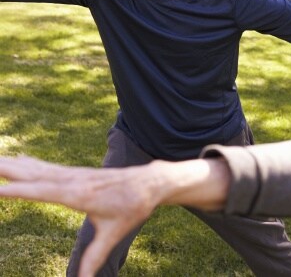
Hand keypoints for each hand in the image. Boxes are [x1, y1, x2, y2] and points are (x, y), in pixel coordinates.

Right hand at [0, 156, 161, 275]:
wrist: (150, 182)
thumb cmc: (133, 207)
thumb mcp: (114, 233)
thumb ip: (95, 257)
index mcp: (79, 195)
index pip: (43, 192)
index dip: (20, 190)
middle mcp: (74, 181)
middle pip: (35, 175)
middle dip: (8, 170)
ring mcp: (75, 175)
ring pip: (38, 168)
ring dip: (14, 163)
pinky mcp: (76, 174)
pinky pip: (48, 168)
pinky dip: (29, 163)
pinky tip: (17, 159)